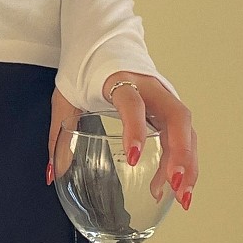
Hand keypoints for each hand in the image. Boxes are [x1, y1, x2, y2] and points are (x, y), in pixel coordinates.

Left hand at [48, 71, 197, 208]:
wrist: (104, 45)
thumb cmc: (85, 71)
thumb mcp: (65, 98)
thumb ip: (59, 135)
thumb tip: (53, 174)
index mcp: (121, 80)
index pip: (133, 103)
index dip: (135, 128)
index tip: (132, 158)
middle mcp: (152, 88)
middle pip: (177, 118)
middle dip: (180, 152)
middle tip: (174, 184)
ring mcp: (165, 98)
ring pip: (187, 130)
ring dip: (189, 164)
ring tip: (181, 197)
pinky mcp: (170, 110)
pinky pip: (185, 137)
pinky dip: (185, 163)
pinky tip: (174, 188)